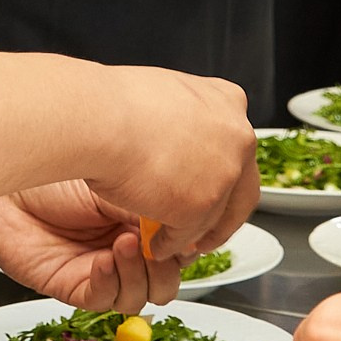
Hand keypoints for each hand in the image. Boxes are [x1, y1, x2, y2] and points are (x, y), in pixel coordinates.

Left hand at [0, 182, 180, 310]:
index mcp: (141, 224)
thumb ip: (149, 206)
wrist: (7, 188)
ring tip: (124, 243)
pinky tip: (104, 259)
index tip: (182, 230)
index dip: (185, 246)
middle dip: (166, 266)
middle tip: (155, 243)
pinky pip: (106, 300)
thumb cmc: (54, 176)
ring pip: (141, 297)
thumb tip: (184, 227)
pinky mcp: (77, 288)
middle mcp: (126, 252)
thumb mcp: (116, 182)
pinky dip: (111, 281)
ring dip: (139, 273)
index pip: (180, 250)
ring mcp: (103, 272)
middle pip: (167, 282)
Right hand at [76, 66, 258, 262]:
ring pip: (216, 217)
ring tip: (174, 242)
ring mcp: (224, 173)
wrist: (99, 119)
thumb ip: (184, 119)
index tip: (210, 186)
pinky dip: (170, 244)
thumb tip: (176, 138)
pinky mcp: (202, 205)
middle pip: (241, 188)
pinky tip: (153, 245)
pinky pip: (187, 234)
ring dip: (195, 233)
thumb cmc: (114, 103)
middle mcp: (237, 137)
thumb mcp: (164, 95)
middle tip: (204, 229)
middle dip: (222, 214)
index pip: (237, 147)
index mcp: (228, 102)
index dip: (221, 174)